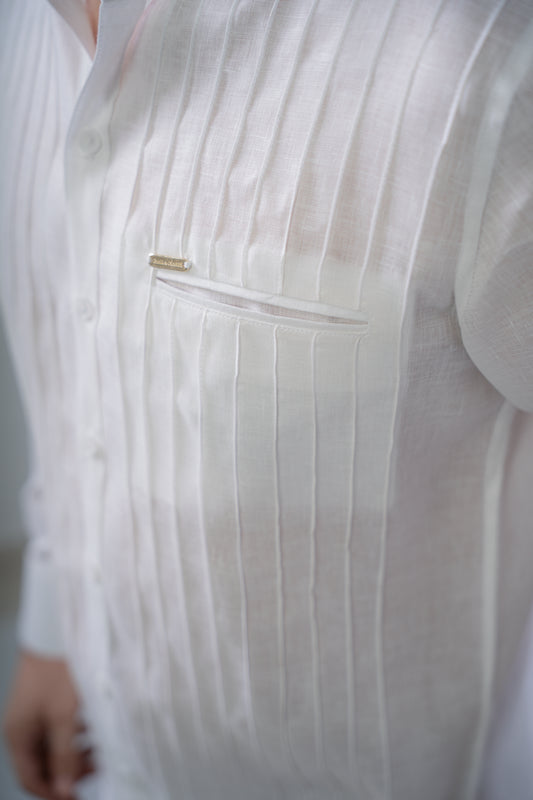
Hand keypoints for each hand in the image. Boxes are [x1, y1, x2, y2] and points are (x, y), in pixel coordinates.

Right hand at [3, 650, 95, 798]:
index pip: (31, 779)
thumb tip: (64, 791)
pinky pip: (60, 727)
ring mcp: (35, 712)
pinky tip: (96, 729)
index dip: (54, 792)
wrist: (56, 629)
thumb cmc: (58, 669)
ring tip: (102, 750)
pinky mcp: (48, 699)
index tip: (79, 797)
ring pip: (54, 745)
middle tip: (98, 769)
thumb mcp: (64, 715)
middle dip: (69, 772)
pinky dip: (77, 734)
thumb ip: (64, 755)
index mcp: (18, 735)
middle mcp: (23, 726)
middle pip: (43, 763)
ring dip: (76, 753)